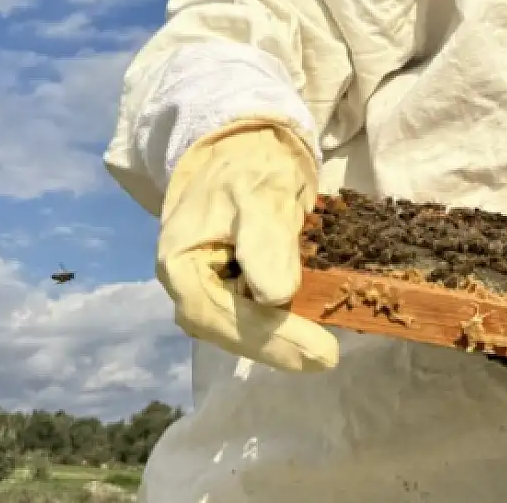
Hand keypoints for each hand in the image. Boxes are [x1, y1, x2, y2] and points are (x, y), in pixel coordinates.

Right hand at [156, 118, 339, 371]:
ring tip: (321, 351)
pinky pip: (252, 314)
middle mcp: (187, 286)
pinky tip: (311, 326)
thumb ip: (265, 240)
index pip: (222, 315)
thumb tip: (275, 297)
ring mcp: (206, 288)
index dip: (271, 338)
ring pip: (241, 328)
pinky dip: (282, 323)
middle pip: (230, 330)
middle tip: (326, 359)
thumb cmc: (249, 165)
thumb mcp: (261, 190)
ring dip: (280, 340)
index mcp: (180, 264)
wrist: (244, 148)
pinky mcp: (228, 287)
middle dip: (277, 346)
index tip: (319, 352)